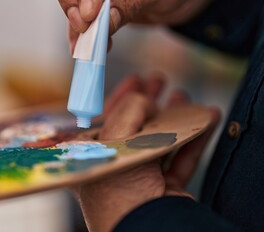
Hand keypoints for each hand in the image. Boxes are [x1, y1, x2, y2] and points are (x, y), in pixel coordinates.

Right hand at [56, 0, 215, 53]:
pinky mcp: (104, 9)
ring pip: (78, 8)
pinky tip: (87, 48)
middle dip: (74, 11)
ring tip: (81, 47)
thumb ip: (129, 5)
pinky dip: (85, 36)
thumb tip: (104, 20)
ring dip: (77, 29)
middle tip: (82, 29)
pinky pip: (88, 22)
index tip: (89, 14)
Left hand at [72, 75, 219, 231]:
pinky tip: (206, 118)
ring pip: (158, 140)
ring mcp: (140, 179)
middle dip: (149, 101)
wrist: (146, 227)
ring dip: (173, 116)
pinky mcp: (165, 189)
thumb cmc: (118, 188)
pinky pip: (180, 158)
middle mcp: (114, 167)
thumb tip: (146, 100)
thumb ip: (128, 110)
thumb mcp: (114, 139)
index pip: (104, 120)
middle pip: (134, 127)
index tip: (136, 80)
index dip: (120, 97)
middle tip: (159, 80)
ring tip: (182, 94)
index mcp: (92, 158)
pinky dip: (194, 138)